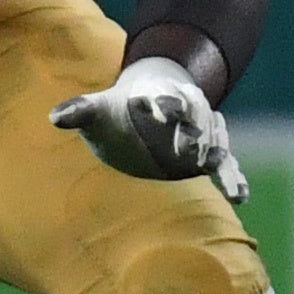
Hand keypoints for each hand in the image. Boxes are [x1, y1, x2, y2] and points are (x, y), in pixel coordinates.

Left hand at [51, 56, 248, 199]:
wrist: (149, 105)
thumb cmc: (119, 111)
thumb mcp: (99, 110)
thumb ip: (80, 111)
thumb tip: (54, 117)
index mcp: (157, 96)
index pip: (163, 96)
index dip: (162, 103)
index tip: (158, 110)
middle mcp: (184, 110)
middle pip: (196, 114)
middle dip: (192, 128)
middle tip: (187, 146)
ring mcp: (198, 131)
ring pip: (214, 137)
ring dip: (212, 149)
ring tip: (209, 166)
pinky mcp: (206, 154)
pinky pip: (226, 164)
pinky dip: (233, 178)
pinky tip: (240, 197)